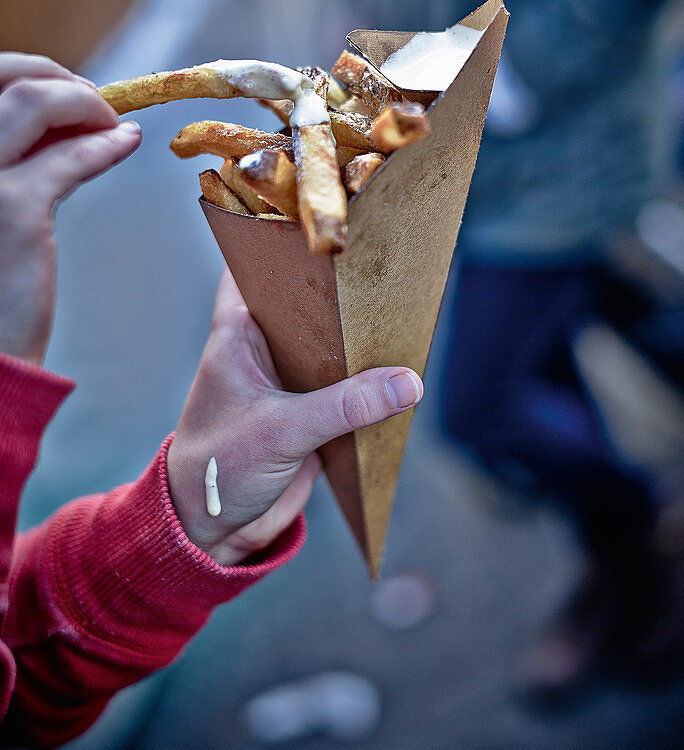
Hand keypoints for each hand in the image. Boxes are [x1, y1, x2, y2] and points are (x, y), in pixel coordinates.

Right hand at [0, 54, 141, 364]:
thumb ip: (6, 158)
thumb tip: (57, 118)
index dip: (24, 73)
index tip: (62, 88)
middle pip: (2, 74)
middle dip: (55, 78)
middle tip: (92, 100)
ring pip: (36, 101)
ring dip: (83, 103)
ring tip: (111, 121)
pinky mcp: (12, 209)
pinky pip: (70, 158)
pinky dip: (105, 145)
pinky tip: (125, 143)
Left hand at [167, 270, 423, 564]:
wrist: (210, 532)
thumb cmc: (219, 469)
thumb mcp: (283, 431)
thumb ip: (345, 406)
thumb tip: (407, 382)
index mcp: (237, 335)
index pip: (253, 269)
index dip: (281, 241)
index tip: (321, 218)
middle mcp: (261, 349)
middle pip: (304, 303)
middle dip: (339, 289)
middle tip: (383, 264)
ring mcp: (286, 380)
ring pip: (328, 345)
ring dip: (357, 338)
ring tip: (402, 310)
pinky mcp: (307, 412)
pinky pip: (343, 385)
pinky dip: (366, 380)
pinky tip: (398, 368)